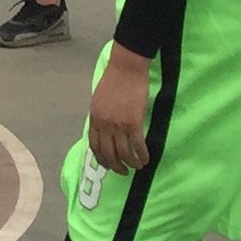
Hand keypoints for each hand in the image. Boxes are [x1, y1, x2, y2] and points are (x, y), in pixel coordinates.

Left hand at [87, 44, 153, 174]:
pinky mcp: (133, 123)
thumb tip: (104, 130)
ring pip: (124, 153)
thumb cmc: (114, 80)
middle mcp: (104, 125)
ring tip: (138, 167)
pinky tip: (146, 159)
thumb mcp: (99, 99)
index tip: (108, 166)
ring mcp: (118, 125)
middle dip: (116, 166)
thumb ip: (101, 116)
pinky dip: (142, 155)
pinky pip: (138, 146)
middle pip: (108, 154)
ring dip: (131, 164)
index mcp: (94, 118)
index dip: (102, 159)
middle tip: (124, 172)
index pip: (95, 146)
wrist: (126, 68)